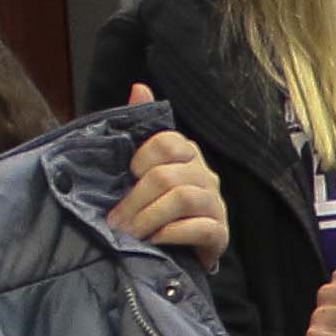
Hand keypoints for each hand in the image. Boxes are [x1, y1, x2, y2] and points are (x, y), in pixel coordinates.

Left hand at [112, 86, 229, 264]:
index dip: (141, 158)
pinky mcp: (220, 233)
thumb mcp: (142, 165)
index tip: (125, 176)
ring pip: (184, 199)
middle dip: (135, 200)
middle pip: (168, 176)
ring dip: (150, 217)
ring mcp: (215, 204)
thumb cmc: (156, 204)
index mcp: (186, 154)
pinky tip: (154, 241)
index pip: (167, 142)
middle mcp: (205, 174)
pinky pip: (200, 228)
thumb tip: (139, 87)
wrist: (180, 249)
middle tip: (114, 221)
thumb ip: (140, 128)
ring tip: (130, 233)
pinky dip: (172, 234)